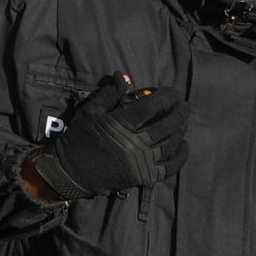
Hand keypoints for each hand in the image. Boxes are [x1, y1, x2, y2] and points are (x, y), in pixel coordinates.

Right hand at [31, 77, 188, 198]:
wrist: (72, 171)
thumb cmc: (79, 138)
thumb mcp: (90, 112)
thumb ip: (109, 94)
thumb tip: (124, 78)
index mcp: (121, 125)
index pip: (150, 107)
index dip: (165, 97)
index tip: (172, 91)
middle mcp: (135, 144)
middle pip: (166, 125)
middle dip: (179, 112)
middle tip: (184, 104)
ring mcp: (141, 162)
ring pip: (170, 144)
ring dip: (180, 131)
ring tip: (182, 121)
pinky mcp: (144, 177)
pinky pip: (169, 167)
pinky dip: (180, 156)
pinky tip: (183, 145)